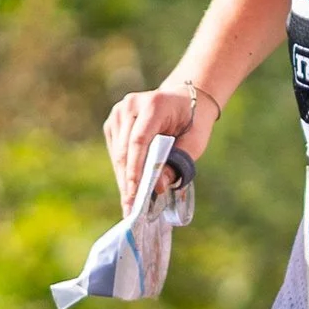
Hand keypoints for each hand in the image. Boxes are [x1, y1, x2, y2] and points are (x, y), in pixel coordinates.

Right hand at [103, 77, 215, 208]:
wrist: (184, 101)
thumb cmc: (193, 121)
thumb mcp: (195, 140)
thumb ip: (178, 161)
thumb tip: (158, 186)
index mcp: (154, 104)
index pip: (139, 140)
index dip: (136, 168)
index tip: (136, 193)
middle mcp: (131, 105)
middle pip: (125, 149)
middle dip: (129, 181)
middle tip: (131, 208)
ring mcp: (119, 112)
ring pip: (118, 153)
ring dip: (124, 179)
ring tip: (129, 204)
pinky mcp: (114, 123)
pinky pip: (116, 151)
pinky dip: (123, 171)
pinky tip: (129, 189)